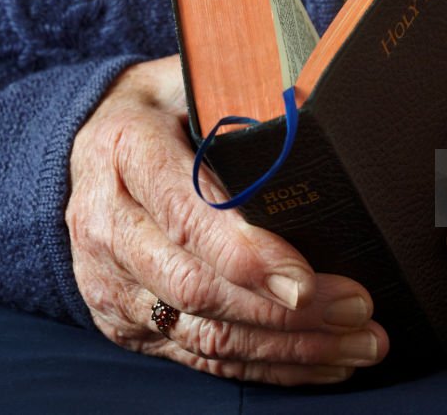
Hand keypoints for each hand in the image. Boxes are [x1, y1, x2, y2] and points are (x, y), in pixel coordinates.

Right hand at [67, 56, 387, 384]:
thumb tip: (315, 105)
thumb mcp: (190, 80)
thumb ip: (239, 93)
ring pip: (202, 333)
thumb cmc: (163, 108)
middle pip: (195, 287)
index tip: (306, 280)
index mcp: (125, 152)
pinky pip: (196, 356)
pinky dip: (262, 366)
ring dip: (286, 347)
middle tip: (357, 312)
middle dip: (282, 313)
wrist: (88, 146)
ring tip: (358, 344)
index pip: (187, 216)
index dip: (247, 256)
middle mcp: (108, 224)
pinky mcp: (125, 319)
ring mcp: (111, 280)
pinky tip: (319, 362)